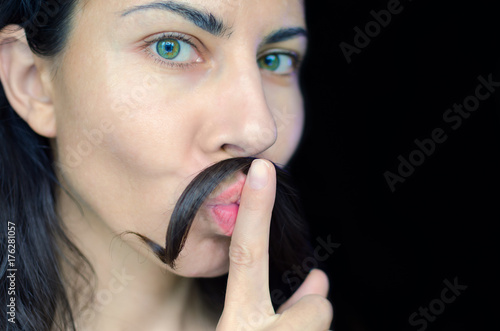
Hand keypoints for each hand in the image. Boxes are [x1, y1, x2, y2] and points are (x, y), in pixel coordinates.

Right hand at [217, 159, 332, 330]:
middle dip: (315, 304)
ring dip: (308, 328)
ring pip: (322, 323)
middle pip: (316, 306)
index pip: (247, 255)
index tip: (262, 168)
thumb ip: (287, 305)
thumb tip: (320, 279)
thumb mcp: (244, 330)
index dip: (255, 210)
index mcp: (238, 324)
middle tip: (304, 303)